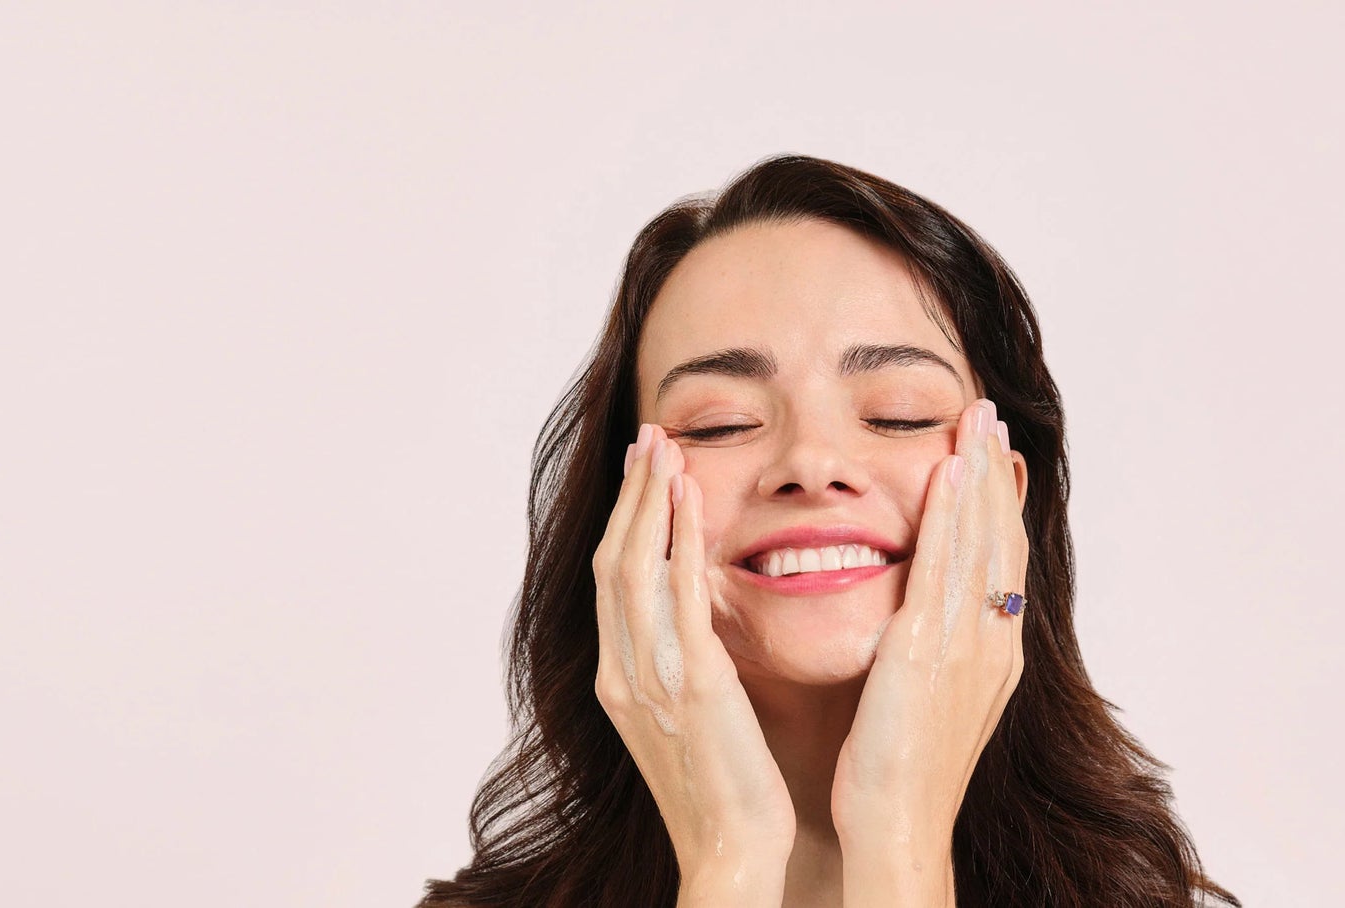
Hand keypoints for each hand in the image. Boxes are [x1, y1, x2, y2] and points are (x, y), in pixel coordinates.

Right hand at [593, 424, 794, 905]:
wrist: (731, 854)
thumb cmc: (728, 797)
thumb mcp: (694, 723)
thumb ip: (685, 671)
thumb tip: (699, 629)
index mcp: (622, 683)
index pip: (614, 583)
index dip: (626, 522)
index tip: (643, 472)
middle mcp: (625, 675)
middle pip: (613, 563)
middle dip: (629, 496)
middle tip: (648, 438)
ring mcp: (652, 680)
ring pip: (635, 571)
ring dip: (648, 503)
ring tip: (663, 449)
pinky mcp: (695, 688)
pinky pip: (680, 601)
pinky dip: (679, 546)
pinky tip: (690, 504)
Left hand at [832, 398, 1029, 904]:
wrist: (898, 830)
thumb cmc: (901, 780)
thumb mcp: (931, 705)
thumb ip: (937, 656)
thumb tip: (926, 621)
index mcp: (995, 657)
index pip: (1003, 561)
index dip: (1000, 504)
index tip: (993, 454)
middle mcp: (992, 644)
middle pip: (1001, 539)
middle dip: (996, 474)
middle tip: (990, 416)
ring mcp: (966, 645)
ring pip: (980, 542)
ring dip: (978, 476)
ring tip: (975, 422)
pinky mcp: (927, 650)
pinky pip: (943, 567)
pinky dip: (949, 517)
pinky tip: (946, 474)